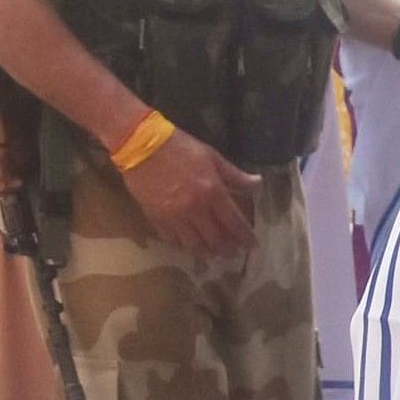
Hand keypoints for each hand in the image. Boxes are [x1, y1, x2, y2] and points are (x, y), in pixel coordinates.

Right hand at [119, 127, 266, 255]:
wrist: (141, 144)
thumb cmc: (180, 148)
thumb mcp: (212, 157)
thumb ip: (235, 176)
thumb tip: (258, 184)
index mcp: (213, 192)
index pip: (234, 223)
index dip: (245, 237)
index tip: (252, 245)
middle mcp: (195, 209)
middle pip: (215, 239)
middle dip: (226, 250)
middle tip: (232, 253)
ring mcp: (174, 217)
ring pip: (193, 245)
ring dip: (206, 253)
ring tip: (212, 254)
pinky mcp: (156, 218)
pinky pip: (172, 240)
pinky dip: (182, 245)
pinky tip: (187, 245)